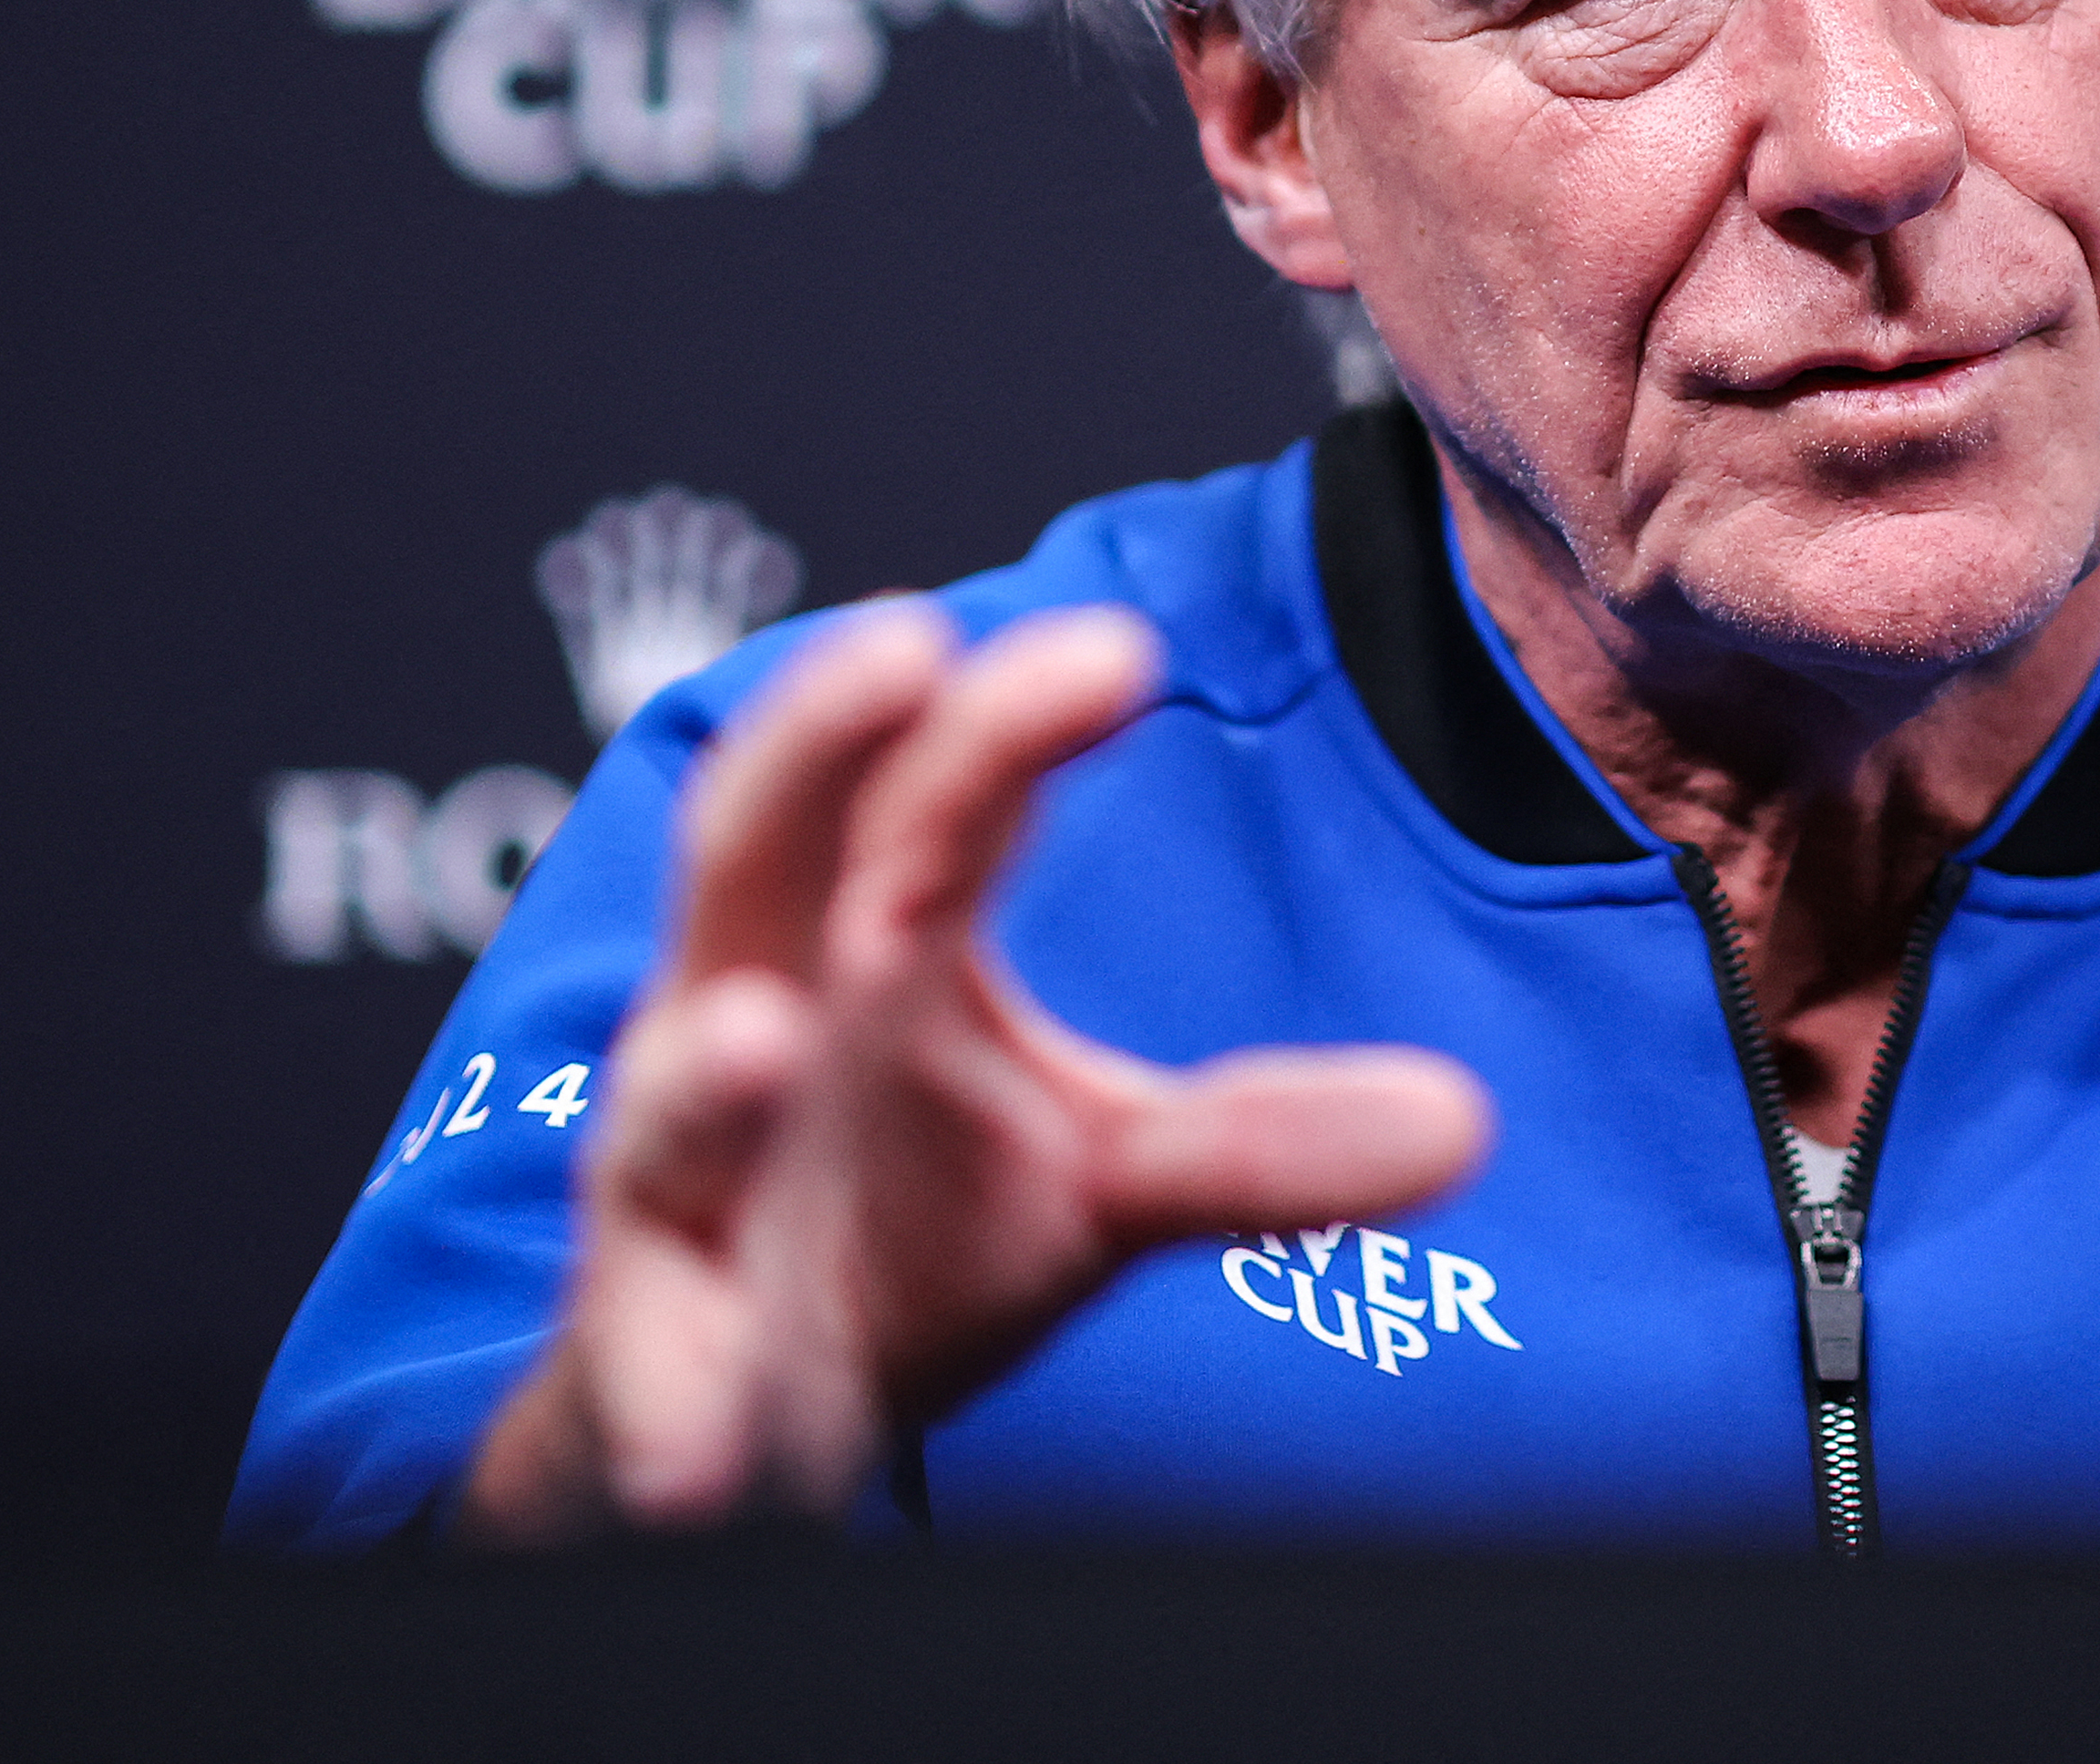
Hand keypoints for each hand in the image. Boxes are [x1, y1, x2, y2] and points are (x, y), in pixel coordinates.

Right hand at [460, 602, 1492, 1541]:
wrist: (763, 1419)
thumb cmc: (918, 1230)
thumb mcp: (1107, 1174)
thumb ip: (1260, 1138)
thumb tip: (1463, 1121)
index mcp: (866, 951)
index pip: (932, 802)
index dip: (1008, 720)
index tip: (1121, 650)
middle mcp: (754, 1025)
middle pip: (753, 854)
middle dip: (811, 754)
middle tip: (898, 649)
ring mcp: (682, 1185)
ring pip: (663, 1112)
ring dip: (704, 1074)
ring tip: (763, 1040)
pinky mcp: (647, 1351)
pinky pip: (636, 1372)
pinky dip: (660, 1403)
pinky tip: (696, 1451)